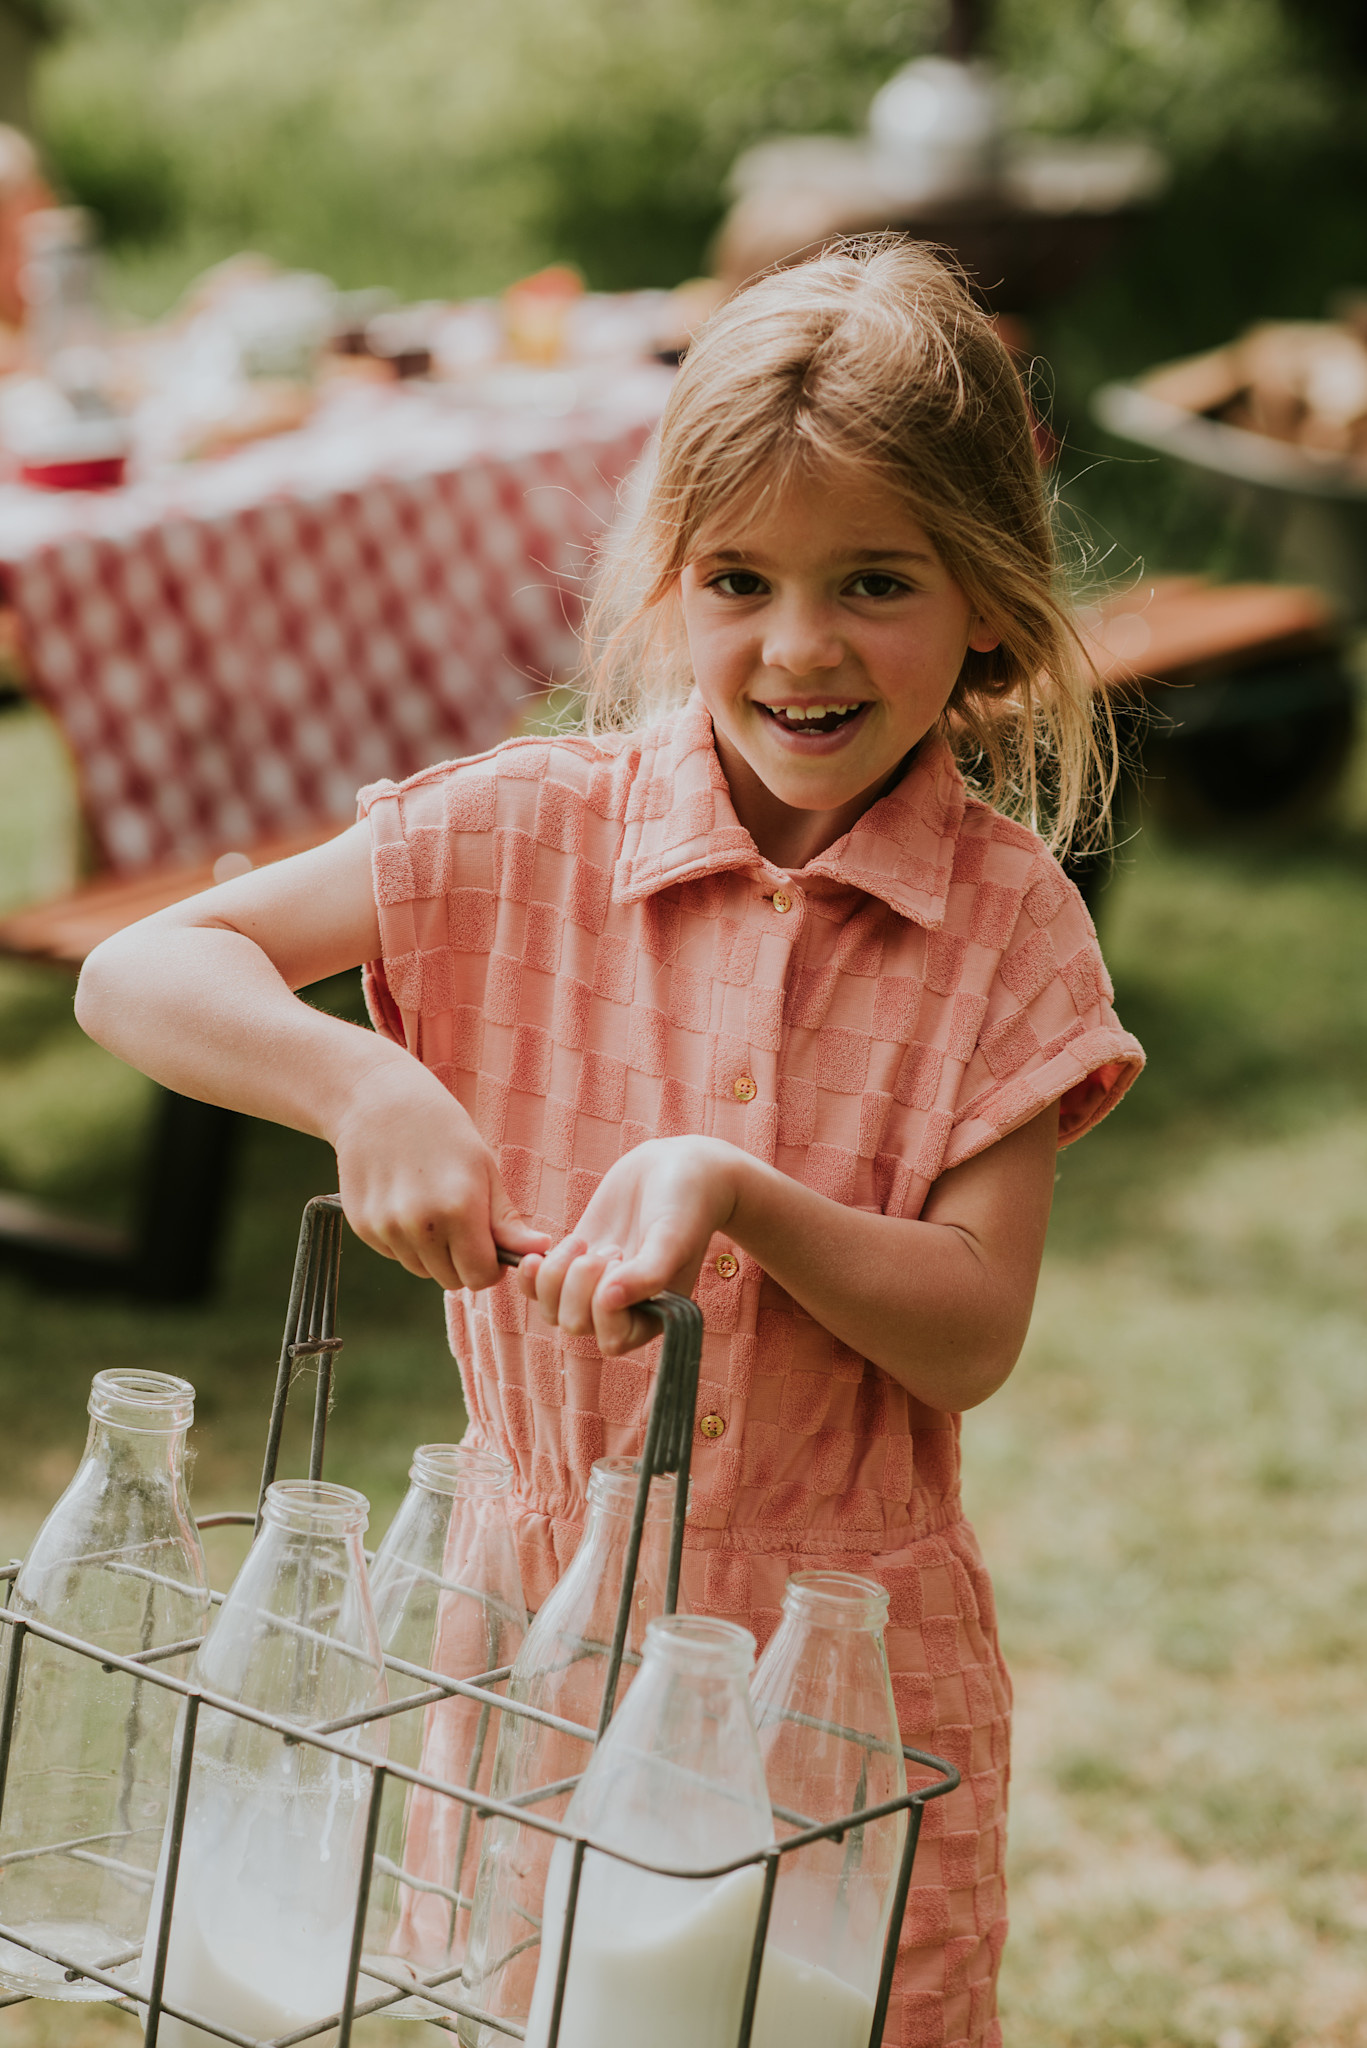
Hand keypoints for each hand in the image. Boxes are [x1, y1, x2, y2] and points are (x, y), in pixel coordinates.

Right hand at [330, 1059, 548, 1289]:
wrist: (378, 1101)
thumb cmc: (442, 1131)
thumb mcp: (484, 1169)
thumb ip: (507, 1221)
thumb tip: (540, 1252)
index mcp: (458, 1210)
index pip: (480, 1277)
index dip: (490, 1268)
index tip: (491, 1250)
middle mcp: (420, 1225)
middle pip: (451, 1280)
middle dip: (462, 1262)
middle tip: (463, 1226)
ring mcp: (386, 1228)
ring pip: (421, 1270)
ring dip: (433, 1253)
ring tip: (432, 1208)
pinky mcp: (362, 1227)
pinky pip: (395, 1255)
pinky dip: (405, 1241)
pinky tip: (405, 1202)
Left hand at [518, 1137, 741, 1353]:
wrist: (674, 1169)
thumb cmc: (686, 1206)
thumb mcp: (672, 1239)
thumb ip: (648, 1274)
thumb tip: (609, 1302)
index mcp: (653, 1315)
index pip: (612, 1339)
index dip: (604, 1305)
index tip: (621, 1259)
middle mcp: (622, 1309)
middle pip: (575, 1324)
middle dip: (580, 1285)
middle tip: (610, 1246)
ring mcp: (593, 1287)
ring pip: (551, 1310)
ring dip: (555, 1276)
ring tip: (581, 1243)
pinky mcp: (572, 1264)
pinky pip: (537, 1287)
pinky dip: (531, 1274)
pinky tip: (537, 1253)